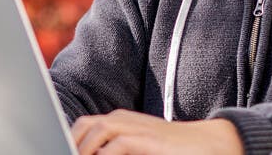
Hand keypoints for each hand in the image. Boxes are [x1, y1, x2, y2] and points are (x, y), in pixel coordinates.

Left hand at [70, 110, 242, 154]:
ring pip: (97, 131)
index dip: (71, 139)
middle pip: (85, 125)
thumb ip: (116, 151)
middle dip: (73, 141)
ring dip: (84, 148)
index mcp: (119, 122)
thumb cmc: (173, 150)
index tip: (62, 149)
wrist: (209, 144)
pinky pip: (118, 145)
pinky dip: (105, 154)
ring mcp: (136, 127)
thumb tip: (92, 153)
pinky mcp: (148, 139)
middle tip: (66, 153)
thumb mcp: (139, 149)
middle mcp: (124, 120)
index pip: (84, 126)